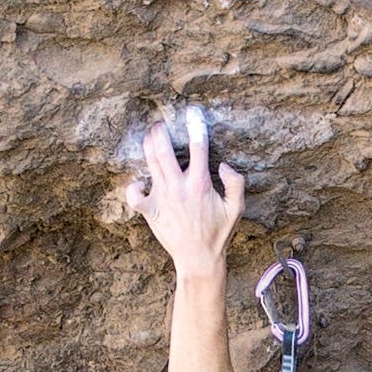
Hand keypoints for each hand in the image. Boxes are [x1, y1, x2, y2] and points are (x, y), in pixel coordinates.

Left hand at [125, 106, 244, 278]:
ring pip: (149, 163)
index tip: (192, 112)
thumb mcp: (237, 208)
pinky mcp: (151, 211)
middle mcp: (178, 187)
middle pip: (163, 149)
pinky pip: (134, 196)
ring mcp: (162, 198)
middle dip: (159, 131)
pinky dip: (133, 186)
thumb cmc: (218, 234)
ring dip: (148, 145)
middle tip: (159, 124)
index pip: (198, 146)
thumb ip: (236, 182)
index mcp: (200, 183)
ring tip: (149, 137)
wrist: (199, 259)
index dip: (195, 124)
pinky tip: (139, 181)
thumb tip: (223, 163)